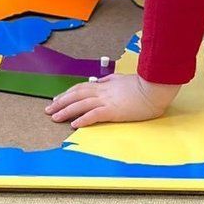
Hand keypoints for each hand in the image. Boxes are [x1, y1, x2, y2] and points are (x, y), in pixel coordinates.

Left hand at [46, 72, 179, 127]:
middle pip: (76, 95)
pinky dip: (82, 119)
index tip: (58, 98)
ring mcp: (107, 101)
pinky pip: (94, 115)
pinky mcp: (113, 111)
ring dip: (66, 110)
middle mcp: (102, 92)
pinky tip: (73, 125)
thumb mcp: (124, 79)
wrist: (155, 88)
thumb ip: (111, 80)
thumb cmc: (144, 85)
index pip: (81, 88)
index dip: (68, 93)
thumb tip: (101, 80)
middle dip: (61, 102)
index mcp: (105, 85)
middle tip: (48, 109)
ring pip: (81, 104)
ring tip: (54, 117)